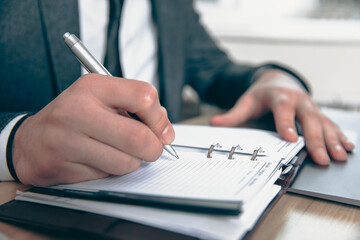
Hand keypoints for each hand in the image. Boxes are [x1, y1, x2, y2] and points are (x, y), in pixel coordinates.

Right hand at [12, 74, 174, 185]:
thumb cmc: (73, 117)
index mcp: (93, 87)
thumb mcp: (102, 98)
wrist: (29, 141)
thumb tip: (165, 130)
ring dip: (131, 162)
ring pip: (126, 162)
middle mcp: (78, 111)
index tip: (162, 130)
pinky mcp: (63, 166)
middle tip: (151, 149)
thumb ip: (135, 107)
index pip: (144, 96)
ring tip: (118, 153)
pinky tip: (97, 161)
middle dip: (153, 149)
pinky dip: (110, 172)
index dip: (160, 118)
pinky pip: (106, 176)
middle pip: (138, 137)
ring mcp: (68, 140)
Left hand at [210, 69, 353, 164]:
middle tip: (322, 157)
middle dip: (316, 138)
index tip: (291, 139)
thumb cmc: (262, 94)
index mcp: (279, 96)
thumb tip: (214, 123)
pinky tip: (347, 147)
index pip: (283, 110)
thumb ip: (233, 115)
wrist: (279, 81)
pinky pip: (331, 124)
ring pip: (324, 122)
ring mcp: (310, 106)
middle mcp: (298, 100)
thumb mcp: (246, 102)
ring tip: (339, 155)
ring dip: (332, 139)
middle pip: (309, 118)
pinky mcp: (318, 113)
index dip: (286, 124)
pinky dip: (339, 136)